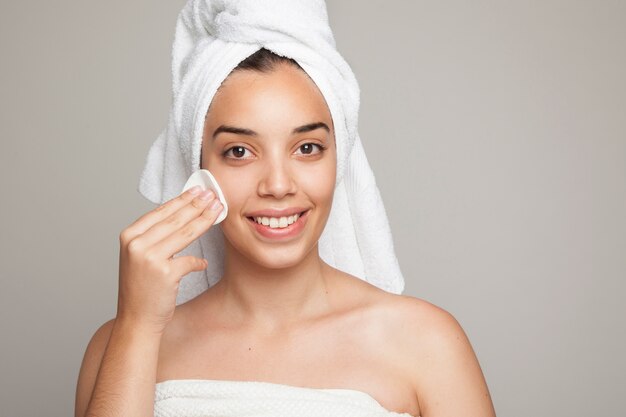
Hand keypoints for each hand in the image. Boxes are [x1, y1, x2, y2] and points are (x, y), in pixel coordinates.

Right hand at [116, 186, 221, 333]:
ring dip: (204, 220)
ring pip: (184, 234)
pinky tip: (204, 262)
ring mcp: (149, 258)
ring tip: (217, 210)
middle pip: (174, 219)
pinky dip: (198, 262)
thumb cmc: (141, 288)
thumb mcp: (140, 256)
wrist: (136, 319)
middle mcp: (136, 244)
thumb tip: (183, 213)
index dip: (182, 200)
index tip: (198, 191)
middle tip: (213, 195)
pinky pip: (190, 261)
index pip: (160, 212)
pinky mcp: (164, 273)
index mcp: (129, 236)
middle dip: (197, 205)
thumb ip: (155, 236)